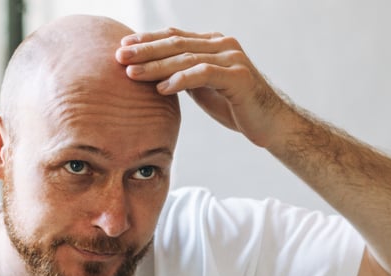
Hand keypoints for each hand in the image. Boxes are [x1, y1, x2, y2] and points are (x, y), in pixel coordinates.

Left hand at [115, 28, 293, 147]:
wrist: (271, 124)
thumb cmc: (236, 107)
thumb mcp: (204, 87)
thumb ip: (184, 75)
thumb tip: (154, 74)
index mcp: (213, 43)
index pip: (174, 36)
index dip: (147, 40)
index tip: (121, 46)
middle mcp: (223, 45)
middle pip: (176, 43)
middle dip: (145, 50)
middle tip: (118, 56)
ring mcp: (232, 58)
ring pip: (186, 57)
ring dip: (156, 65)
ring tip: (132, 73)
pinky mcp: (238, 77)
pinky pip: (204, 74)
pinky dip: (181, 80)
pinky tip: (162, 88)